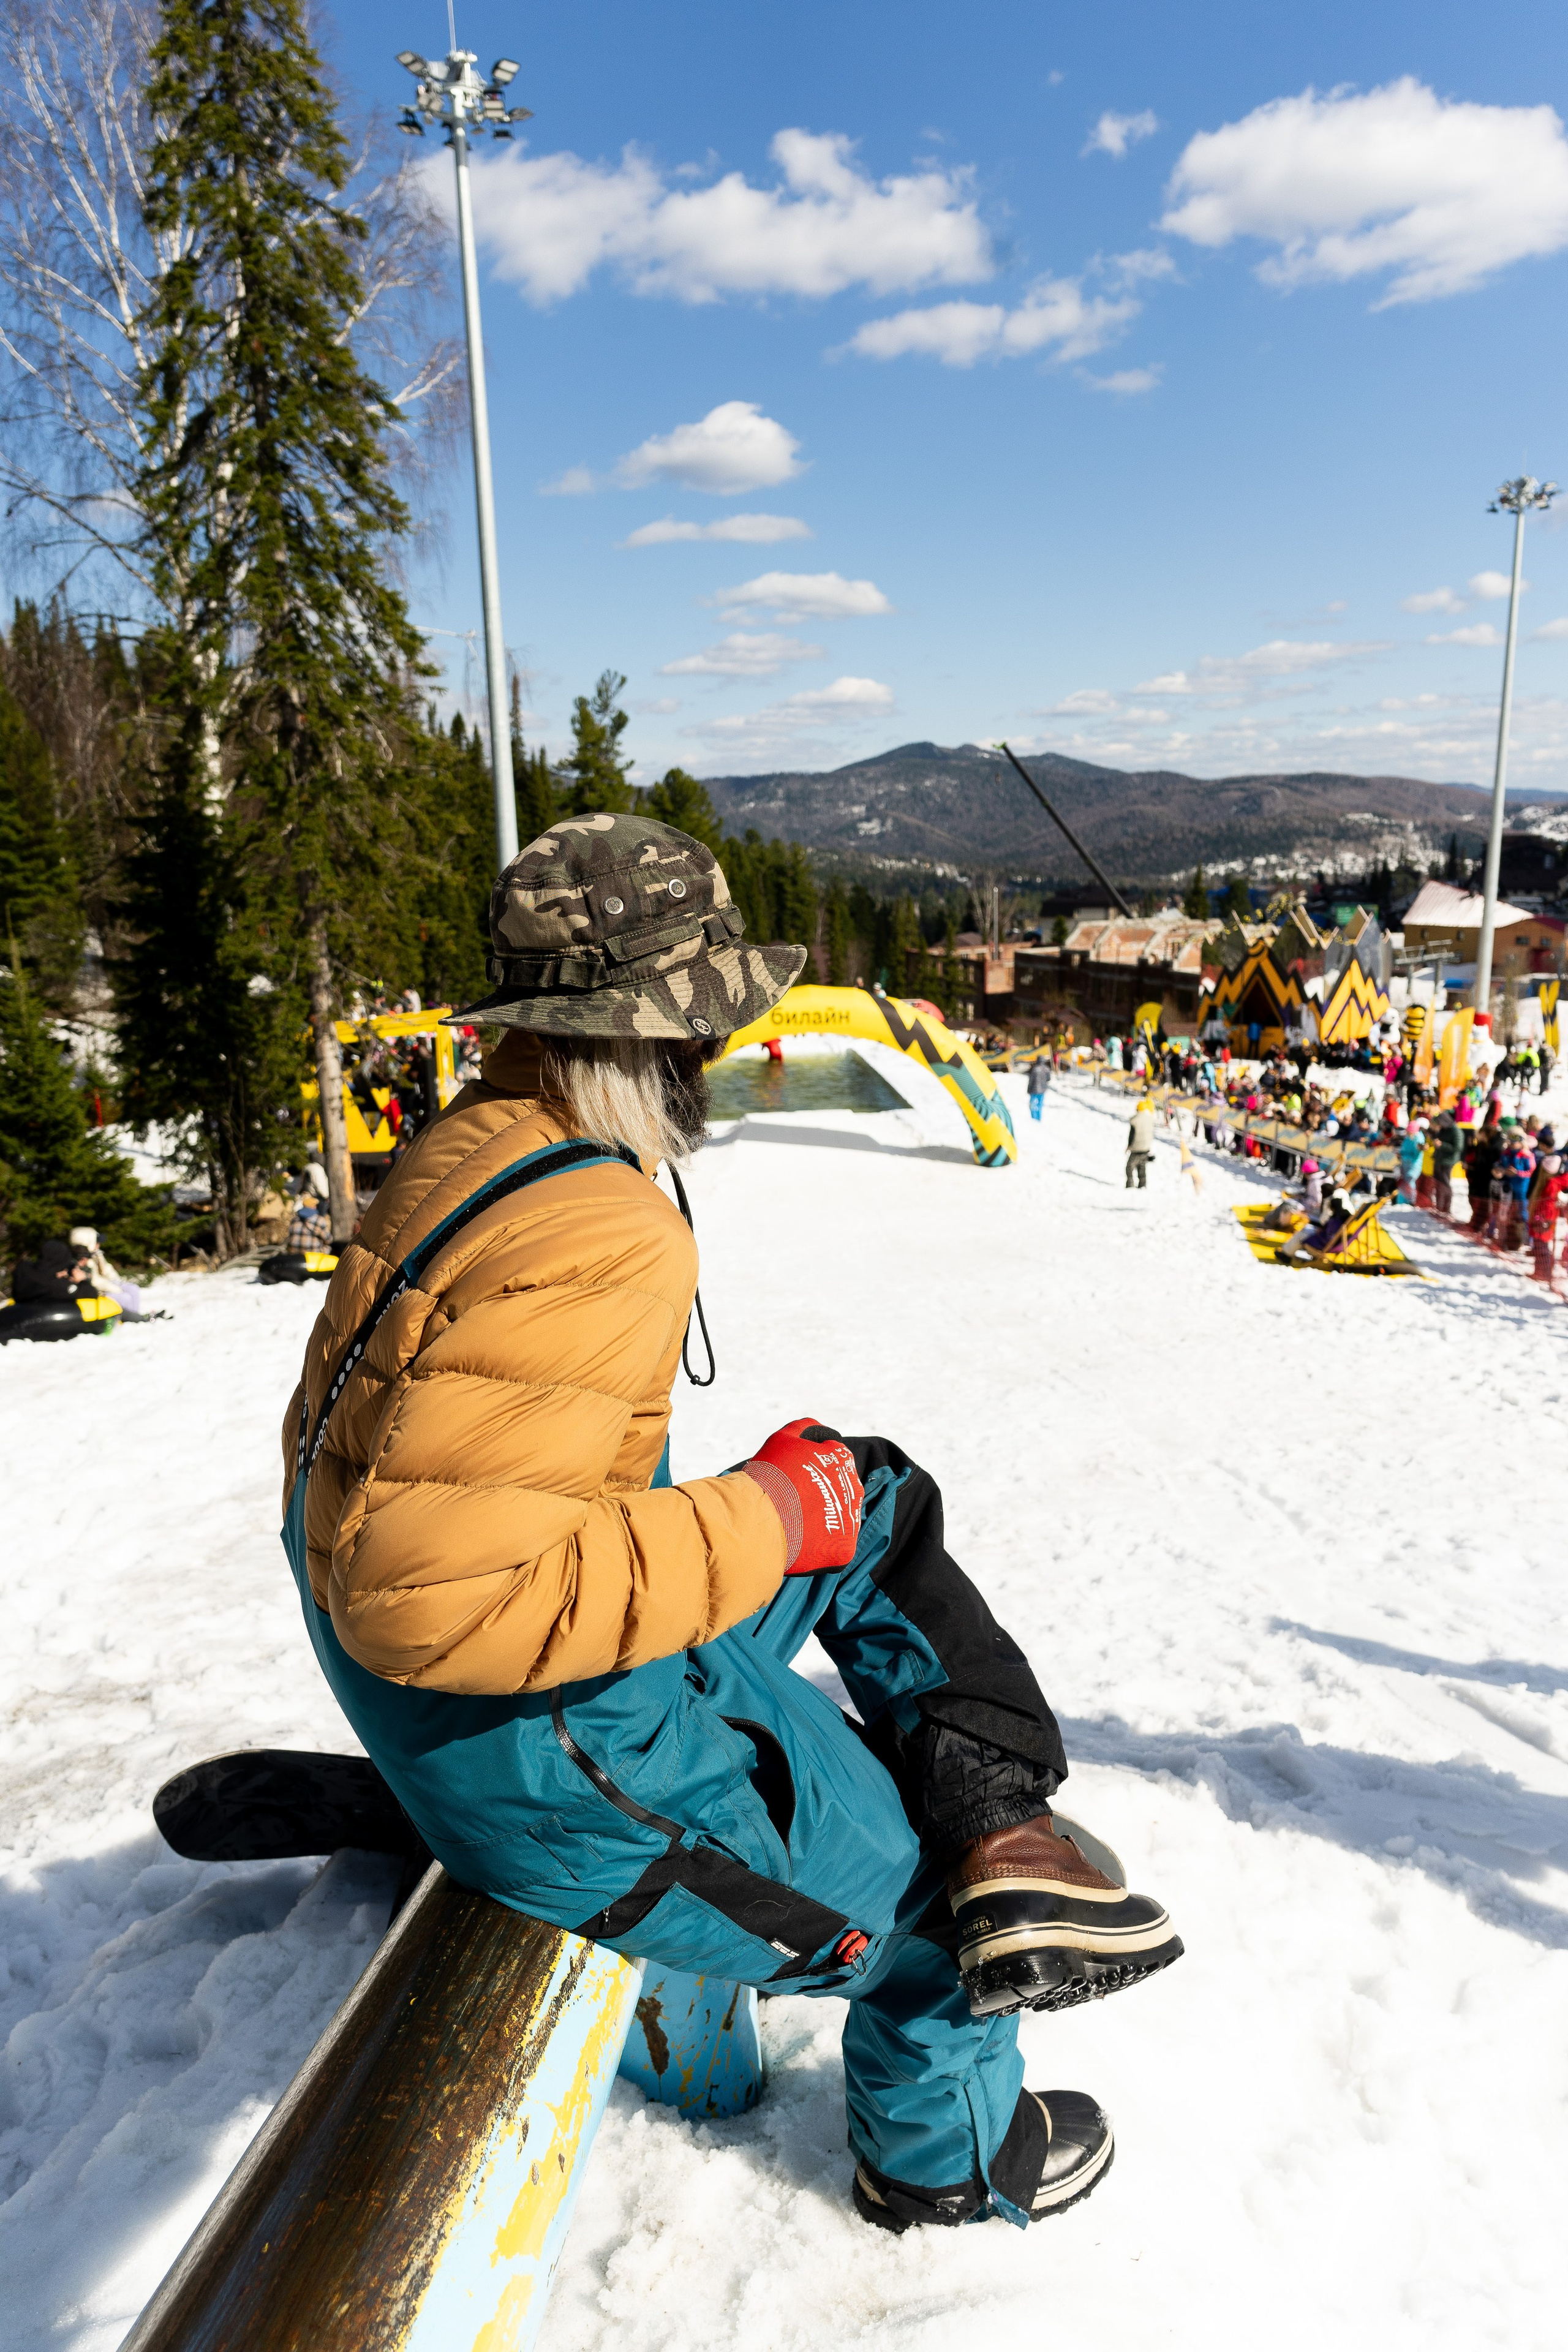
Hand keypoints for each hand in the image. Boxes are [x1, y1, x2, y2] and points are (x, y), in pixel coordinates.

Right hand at [742, 1418, 863, 1575]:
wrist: (758, 1519)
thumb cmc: (770, 1477)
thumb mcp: (783, 1439)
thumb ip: (803, 1428)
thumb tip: (817, 1429)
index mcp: (843, 1461)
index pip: (834, 1461)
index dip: (813, 1467)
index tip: (795, 1477)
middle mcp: (854, 1490)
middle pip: (838, 1490)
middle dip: (819, 1493)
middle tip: (793, 1500)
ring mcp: (851, 1522)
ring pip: (837, 1519)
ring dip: (821, 1519)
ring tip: (794, 1522)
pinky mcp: (844, 1550)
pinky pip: (834, 1547)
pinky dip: (819, 1545)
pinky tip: (800, 1541)